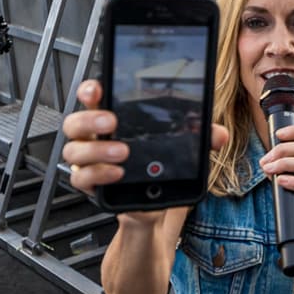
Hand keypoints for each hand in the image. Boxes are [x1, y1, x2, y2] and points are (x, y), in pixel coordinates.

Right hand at [63, 80, 229, 210]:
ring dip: (97, 150)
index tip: (97, 89)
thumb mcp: (180, 148)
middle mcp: (94, 138)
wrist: (153, 204)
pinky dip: (98, 175)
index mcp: (111, 120)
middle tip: (112, 121)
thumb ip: (198, 137)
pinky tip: (117, 174)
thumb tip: (219, 135)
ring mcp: (89, 161)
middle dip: (90, 118)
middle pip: (75, 122)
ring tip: (122, 153)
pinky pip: (82, 179)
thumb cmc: (158, 167)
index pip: (92, 98)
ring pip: (74, 151)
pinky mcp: (91, 184)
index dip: (90, 90)